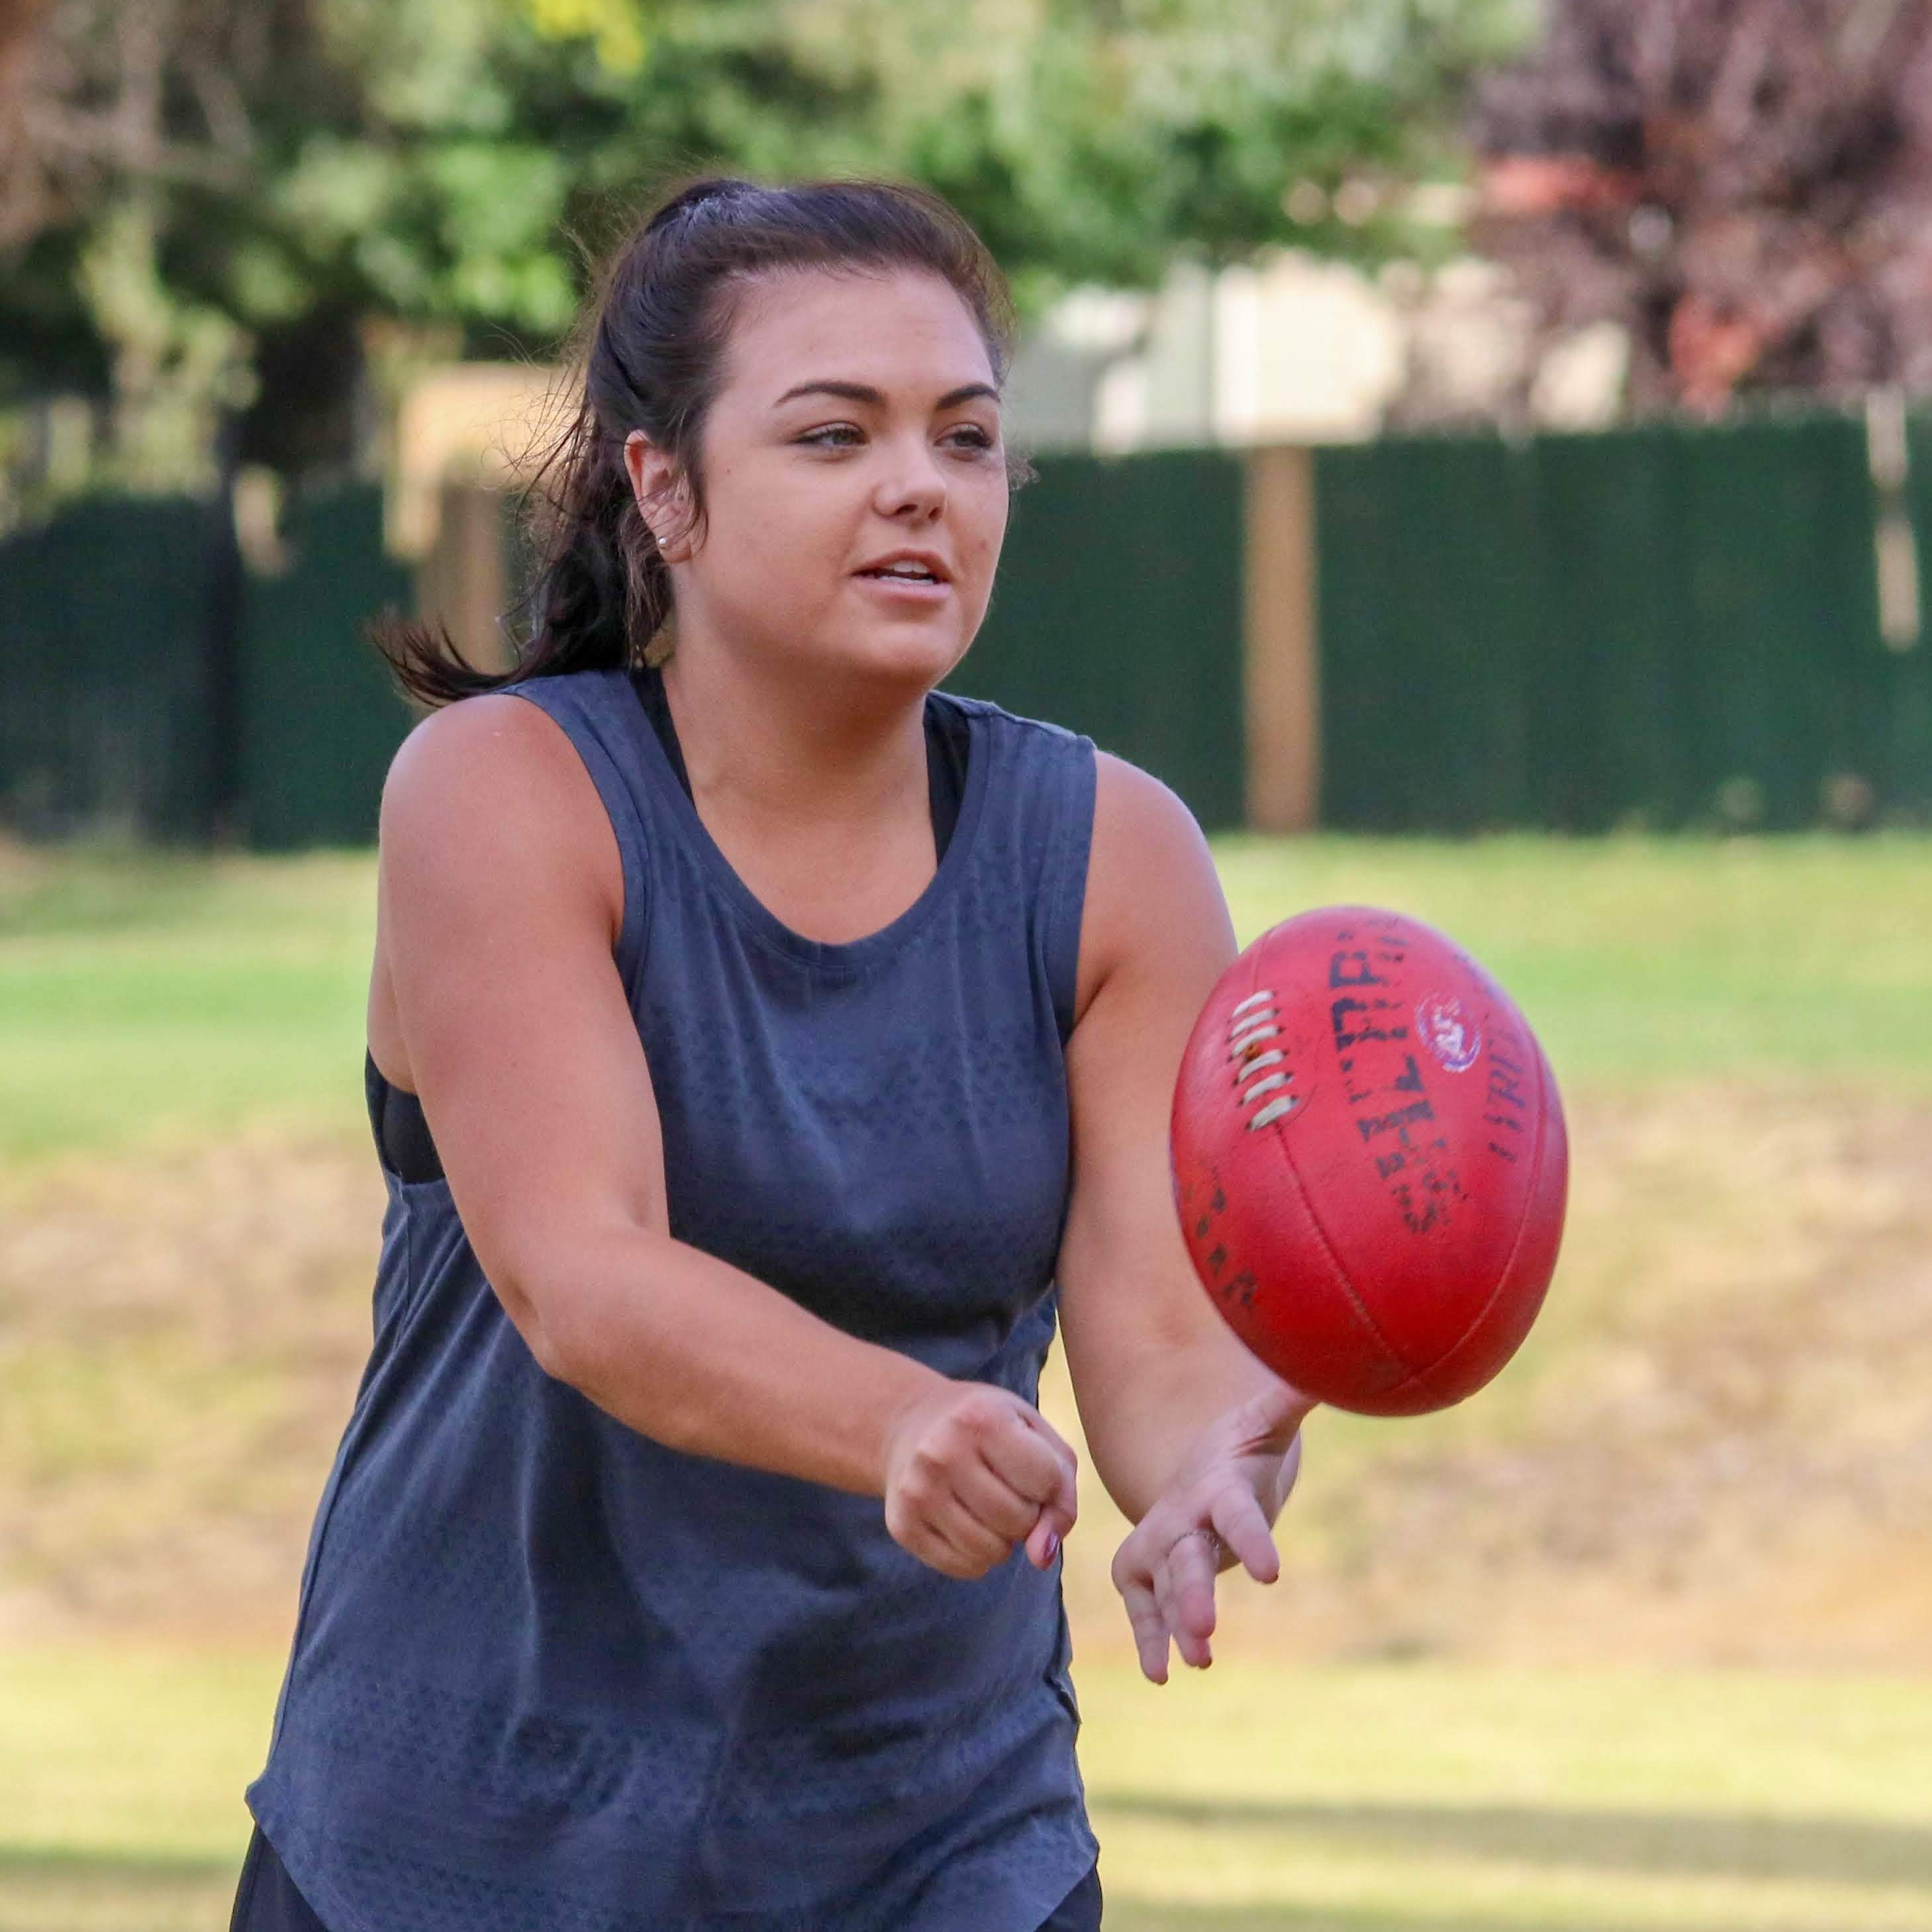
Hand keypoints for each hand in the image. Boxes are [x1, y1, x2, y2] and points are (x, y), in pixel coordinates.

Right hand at [882, 1382, 1078, 1579]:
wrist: (910, 1424)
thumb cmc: (987, 1428)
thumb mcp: (1035, 1435)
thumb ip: (1060, 1493)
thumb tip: (1042, 1557)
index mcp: (980, 1417)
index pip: (1046, 1481)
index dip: (1050, 1485)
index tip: (1030, 1467)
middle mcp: (942, 1452)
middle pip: (1019, 1521)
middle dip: (1026, 1514)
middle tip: (1007, 1488)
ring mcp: (917, 1491)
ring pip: (992, 1552)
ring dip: (1004, 1539)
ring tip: (988, 1507)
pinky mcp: (902, 1525)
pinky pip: (965, 1567)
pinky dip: (979, 1556)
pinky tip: (967, 1522)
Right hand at [1110, 1378, 1311, 1682]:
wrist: (1198, 1461)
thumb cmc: (1243, 1445)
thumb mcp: (1269, 1422)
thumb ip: (1294, 1397)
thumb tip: (1333, 1368)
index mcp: (1219, 1483)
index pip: (1235, 1512)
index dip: (1250, 1538)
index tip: (1271, 1574)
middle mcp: (1184, 1514)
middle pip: (1185, 1556)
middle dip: (1192, 1592)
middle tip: (1206, 1630)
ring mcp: (1161, 1543)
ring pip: (1165, 1585)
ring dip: (1173, 1624)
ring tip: (1198, 1663)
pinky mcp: (1146, 1568)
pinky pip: (1142, 1605)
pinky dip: (1148, 1637)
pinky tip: (1161, 1675)